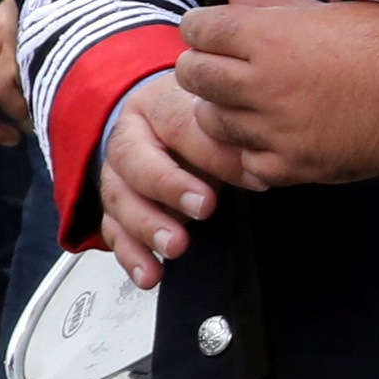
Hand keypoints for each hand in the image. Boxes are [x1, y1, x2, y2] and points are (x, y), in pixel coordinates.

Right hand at [94, 73, 249, 281]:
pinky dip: (131, 255)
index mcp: (157, 104)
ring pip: (119, 198)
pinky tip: (150, 274)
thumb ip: (237, 136)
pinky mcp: (116, 207)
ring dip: (147, 226)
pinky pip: (114, 231)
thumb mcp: (225, 118)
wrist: (169, 122)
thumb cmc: (205, 120)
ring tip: (176, 246)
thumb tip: (265, 162)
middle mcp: (129, 137)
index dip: (216, 153)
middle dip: (169, 187)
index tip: (255, 179)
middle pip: (135, 160)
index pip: (180, 124)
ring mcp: (117, 173)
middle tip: (205, 208)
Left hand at [168, 0, 378, 192]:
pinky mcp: (294, 165)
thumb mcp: (335, 11)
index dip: (204, 27)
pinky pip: (245, 161)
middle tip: (227, 67)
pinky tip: (277, 135)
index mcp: (273, 38)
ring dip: (225, 109)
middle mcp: (264, 84)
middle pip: (193, 75)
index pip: (199, 28)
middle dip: (204, 66)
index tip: (215, 32)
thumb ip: (273, 3)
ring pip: (211, 121)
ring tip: (253, 104)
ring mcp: (276, 129)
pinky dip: (255, 149)